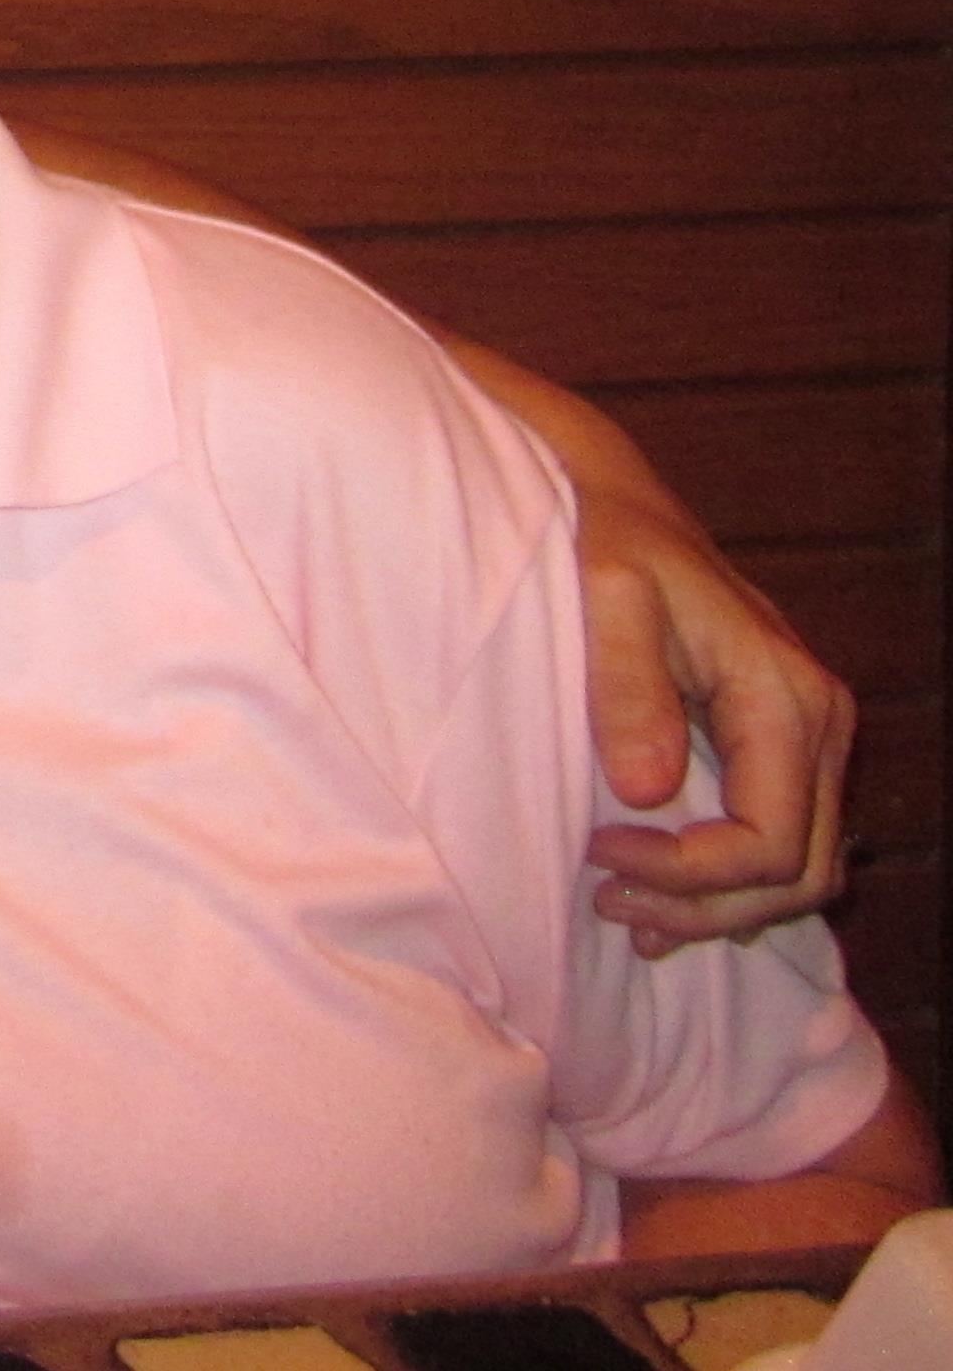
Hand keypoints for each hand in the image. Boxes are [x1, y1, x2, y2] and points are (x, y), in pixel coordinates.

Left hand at [576, 486, 853, 955]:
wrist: (624, 509)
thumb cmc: (608, 545)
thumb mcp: (606, 596)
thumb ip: (626, 688)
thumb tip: (646, 791)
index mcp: (787, 697)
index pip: (771, 841)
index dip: (690, 873)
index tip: (600, 854)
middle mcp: (820, 725)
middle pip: (800, 874)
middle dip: (706, 908)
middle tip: (609, 904)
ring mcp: (813, 741)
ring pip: (803, 872)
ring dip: (718, 909)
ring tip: (625, 912)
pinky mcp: (786, 749)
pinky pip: (785, 844)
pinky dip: (730, 885)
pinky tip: (659, 898)